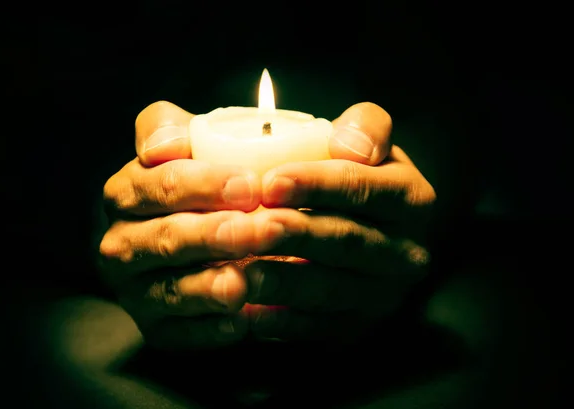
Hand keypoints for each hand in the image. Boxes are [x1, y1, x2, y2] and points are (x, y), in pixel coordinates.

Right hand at [96, 102, 285, 349]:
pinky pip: (179, 334)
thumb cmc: (198, 185)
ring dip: (210, 286)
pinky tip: (241, 321)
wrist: (197, 240)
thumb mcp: (181, 145)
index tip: (251, 185)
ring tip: (245, 281)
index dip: (204, 185)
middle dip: (213, 236)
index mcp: (126, 194)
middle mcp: (123, 245)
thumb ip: (167, 128)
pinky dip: (208, 330)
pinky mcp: (157, 328)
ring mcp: (137, 290)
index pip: (158, 186)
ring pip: (169, 290)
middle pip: (166, 239)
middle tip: (261, 231)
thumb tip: (164, 144)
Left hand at [244, 102, 435, 342]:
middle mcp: (406, 252)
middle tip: (247, 228)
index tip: (270, 182)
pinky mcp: (355, 326)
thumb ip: (367, 127)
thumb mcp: (370, 142)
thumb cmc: (355, 177)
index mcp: (411, 198)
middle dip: (294, 235)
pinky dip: (280, 322)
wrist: (368, 231)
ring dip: (281, 282)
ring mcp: (382, 295)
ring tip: (238, 272)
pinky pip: (317, 328)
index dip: (317, 185)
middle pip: (346, 242)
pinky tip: (246, 312)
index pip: (365, 189)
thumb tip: (349, 145)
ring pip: (329, 290)